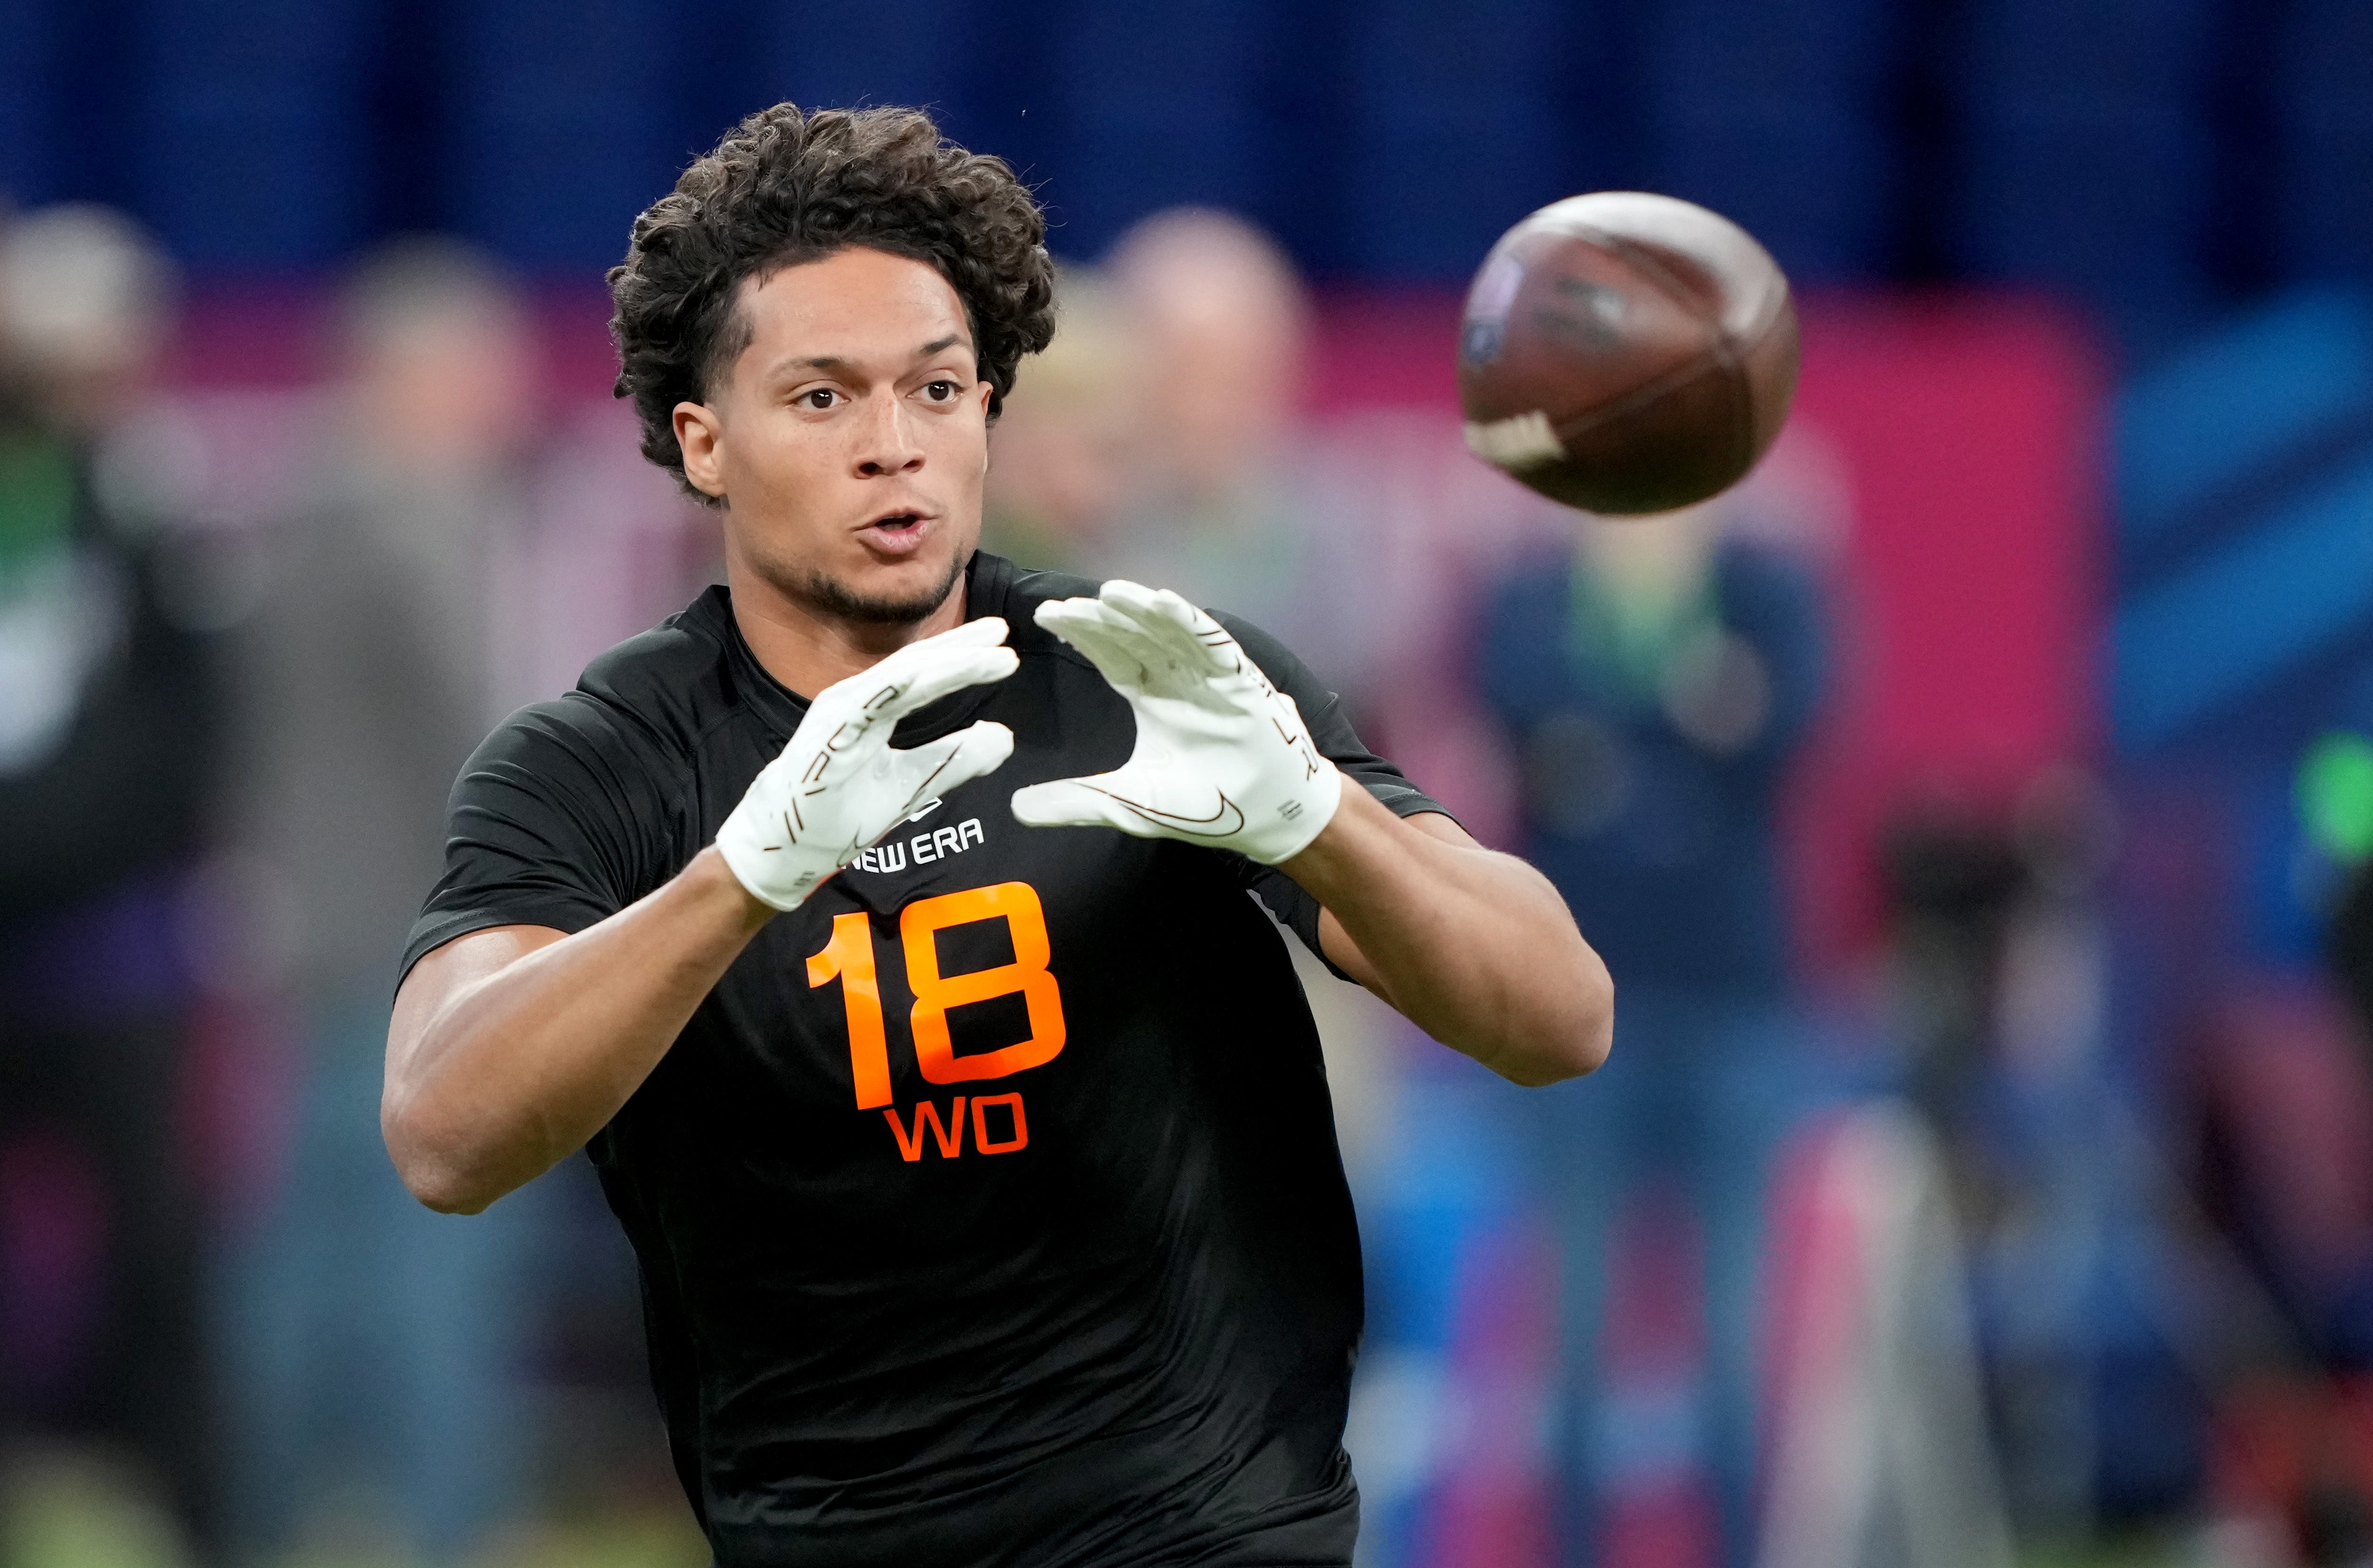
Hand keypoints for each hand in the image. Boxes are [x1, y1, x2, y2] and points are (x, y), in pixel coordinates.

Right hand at [716, 617, 1018, 910]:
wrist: (785, 850)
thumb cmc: (839, 814)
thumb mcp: (913, 786)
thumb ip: (954, 760)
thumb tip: (1004, 736)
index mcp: (873, 710)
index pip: (924, 676)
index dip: (964, 660)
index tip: (1005, 651)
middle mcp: (854, 702)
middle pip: (914, 665)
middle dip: (959, 646)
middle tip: (1002, 630)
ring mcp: (836, 715)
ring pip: (896, 677)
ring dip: (943, 663)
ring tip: (987, 653)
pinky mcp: (823, 737)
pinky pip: (861, 705)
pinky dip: (893, 685)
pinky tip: (925, 671)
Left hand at [1011, 581, 1340, 864]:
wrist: (1267, 818)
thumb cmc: (1207, 805)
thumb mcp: (1129, 804)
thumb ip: (1076, 802)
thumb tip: (1014, 808)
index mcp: (1151, 696)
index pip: (1110, 655)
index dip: (1082, 633)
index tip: (1046, 614)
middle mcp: (1178, 678)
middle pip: (1134, 636)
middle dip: (1101, 617)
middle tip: (1066, 602)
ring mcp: (1210, 676)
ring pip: (1171, 631)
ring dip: (1143, 610)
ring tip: (1111, 592)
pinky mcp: (1242, 681)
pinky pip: (1215, 645)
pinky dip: (1192, 624)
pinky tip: (1167, 604)